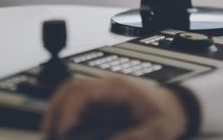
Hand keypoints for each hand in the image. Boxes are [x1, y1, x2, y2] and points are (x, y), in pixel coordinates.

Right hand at [41, 76, 188, 139]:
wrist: (172, 107)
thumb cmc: (165, 115)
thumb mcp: (158, 130)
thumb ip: (135, 138)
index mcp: (118, 88)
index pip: (83, 90)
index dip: (69, 108)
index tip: (63, 130)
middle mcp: (106, 88)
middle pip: (70, 88)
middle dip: (55, 110)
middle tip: (49, 134)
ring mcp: (101, 95)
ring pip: (69, 94)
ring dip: (56, 112)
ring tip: (50, 135)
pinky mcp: (99, 104)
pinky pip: (75, 105)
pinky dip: (64, 116)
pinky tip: (61, 133)